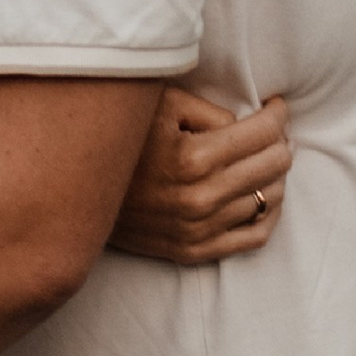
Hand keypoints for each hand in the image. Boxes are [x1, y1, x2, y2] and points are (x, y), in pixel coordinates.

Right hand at [109, 89, 290, 266]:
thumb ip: (209, 111)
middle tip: (270, 129)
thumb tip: (247, 123)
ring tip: (265, 157)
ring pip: (271, 199)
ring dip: (274, 173)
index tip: (274, 104)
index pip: (265, 132)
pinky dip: (268, 213)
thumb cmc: (121, 141)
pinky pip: (255, 236)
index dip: (277, 112)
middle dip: (279, 140)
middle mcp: (202, 197)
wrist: (76, 195)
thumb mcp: (160, 106)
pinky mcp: (193, 250)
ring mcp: (199, 229)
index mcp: (195, 157)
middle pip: (276, 164)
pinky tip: (264, 193)